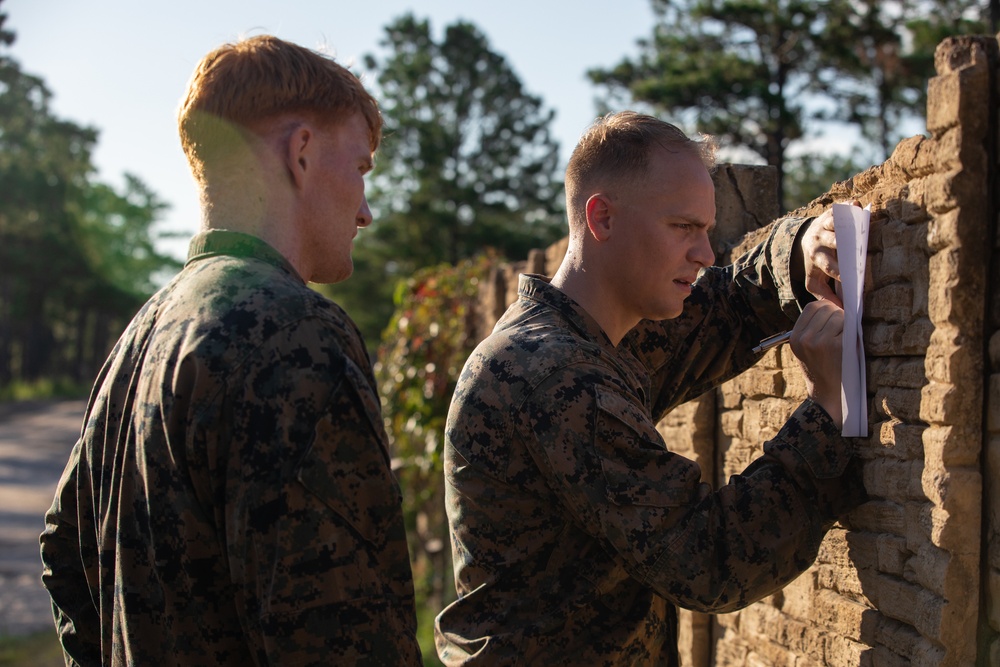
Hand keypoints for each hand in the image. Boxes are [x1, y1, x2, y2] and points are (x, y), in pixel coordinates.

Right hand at [790, 300, 843, 424]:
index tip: (833, 319)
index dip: (826, 308)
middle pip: (826, 307)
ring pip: (838, 314)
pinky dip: (852, 331)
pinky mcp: (836, 346)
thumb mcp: (806, 349)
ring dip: (846, 322)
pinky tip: (849, 344)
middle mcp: (805, 338)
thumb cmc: (822, 369)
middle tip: (841, 330)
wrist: (829, 395)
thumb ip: (812, 328)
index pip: (812, 307)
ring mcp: (820, 342)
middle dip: (837, 314)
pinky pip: (848, 325)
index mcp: (795, 338)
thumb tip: (834, 304)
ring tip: (844, 337)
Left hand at [798, 200, 861, 306]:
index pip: (828, 266)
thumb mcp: (814, 280)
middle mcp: (819, 239)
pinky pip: (841, 208)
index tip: (849, 277)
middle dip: (844, 246)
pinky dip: (849, 207)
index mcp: (816, 257)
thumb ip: (825, 295)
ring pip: (835, 224)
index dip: (838, 271)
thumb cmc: (815, 262)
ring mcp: (825, 224)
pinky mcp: (832, 212)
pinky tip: (857, 206)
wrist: (806, 238)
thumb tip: (840, 310)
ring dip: (847, 225)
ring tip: (861, 227)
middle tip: (860, 250)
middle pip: (833, 243)